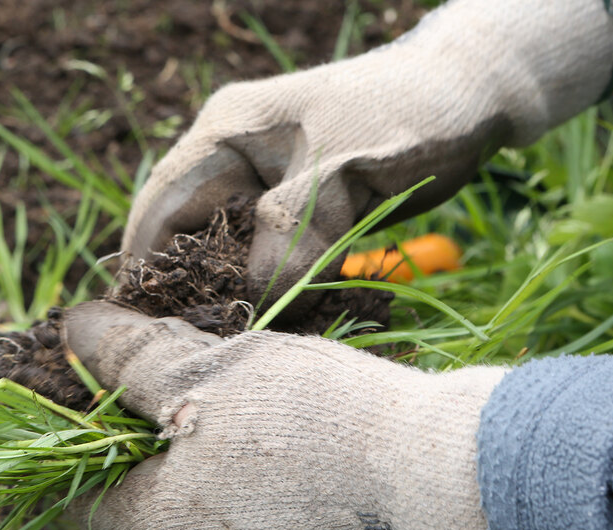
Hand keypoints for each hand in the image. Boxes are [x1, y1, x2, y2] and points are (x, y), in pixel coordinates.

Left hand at [64, 303, 530, 529]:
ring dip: (201, 464)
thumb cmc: (309, 416)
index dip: (84, 432)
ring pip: (193, 517)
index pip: (80, 490)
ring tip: (243, 407)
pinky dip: (245, 492)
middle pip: (139, 503)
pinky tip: (282, 448)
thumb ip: (127, 359)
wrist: (434, 475)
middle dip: (151, 442)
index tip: (118, 386)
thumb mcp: (204, 370)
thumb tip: (71, 331)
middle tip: (189, 380)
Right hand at [125, 0, 612, 306]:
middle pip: (187, 236)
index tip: (140, 327)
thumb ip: (291, 235)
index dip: (144, 268)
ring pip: (229, 255)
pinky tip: (279, 328)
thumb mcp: (343, 175)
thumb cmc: (407, 115)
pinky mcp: (298, 211)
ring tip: (233, 349)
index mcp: (225, 132)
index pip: (160, 206)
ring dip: (233, 297)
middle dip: (190, 292)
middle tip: (194, 352)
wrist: (472, 94)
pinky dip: (272, 292)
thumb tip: (248, 307)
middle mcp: (233, 158)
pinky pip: (268, 260)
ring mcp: (265, 185)